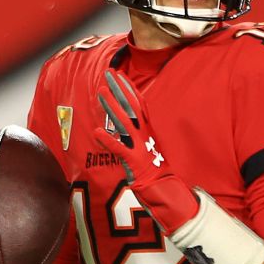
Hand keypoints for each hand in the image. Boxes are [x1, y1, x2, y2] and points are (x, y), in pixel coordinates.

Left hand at [95, 70, 198, 234]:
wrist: (166, 192)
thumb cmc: (154, 170)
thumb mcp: (147, 147)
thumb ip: (136, 135)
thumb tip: (123, 124)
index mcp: (148, 131)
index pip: (138, 104)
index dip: (128, 88)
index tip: (119, 74)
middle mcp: (145, 135)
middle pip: (131, 107)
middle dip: (119, 89)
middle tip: (108, 72)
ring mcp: (140, 147)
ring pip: (124, 122)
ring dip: (112, 106)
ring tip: (100, 92)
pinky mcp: (135, 162)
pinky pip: (120, 149)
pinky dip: (108, 140)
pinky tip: (96, 132)